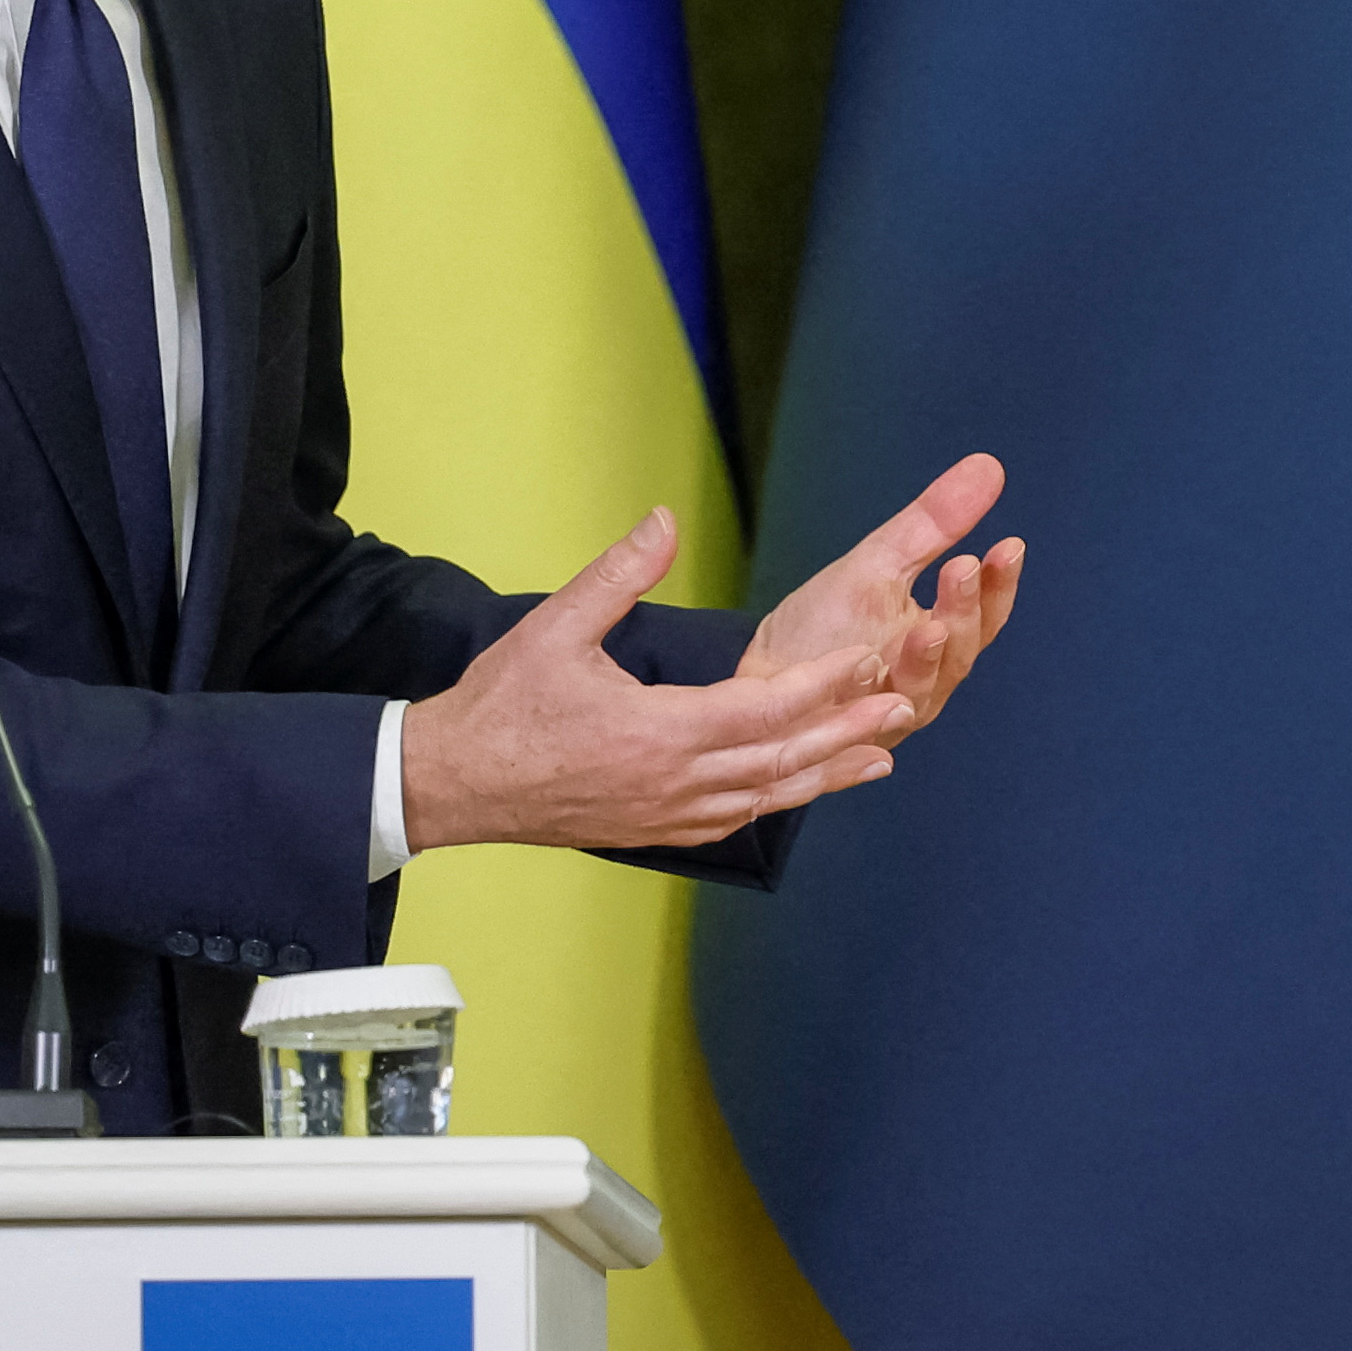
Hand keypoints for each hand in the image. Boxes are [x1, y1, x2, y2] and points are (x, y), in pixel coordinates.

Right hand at [400, 510, 917, 853]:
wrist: (450, 784)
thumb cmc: (499, 704)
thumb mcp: (553, 627)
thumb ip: (617, 574)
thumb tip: (664, 519)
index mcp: (657, 732)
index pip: (763, 707)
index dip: (822, 683)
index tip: (867, 658)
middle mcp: (673, 784)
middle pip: (780, 759)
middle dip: (845, 731)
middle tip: (902, 706)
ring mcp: (665, 815)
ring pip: (765, 797)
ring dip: (824, 774)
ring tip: (880, 755)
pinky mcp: (653, 831)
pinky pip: (732, 819)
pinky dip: (777, 802)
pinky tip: (799, 788)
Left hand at [740, 450, 1025, 746]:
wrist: (761, 682)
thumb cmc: (822, 626)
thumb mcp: (877, 563)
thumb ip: (933, 524)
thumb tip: (989, 465)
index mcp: (938, 641)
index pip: (983, 613)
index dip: (998, 582)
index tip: (1008, 545)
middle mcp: (925, 684)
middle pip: (960, 653)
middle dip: (962, 612)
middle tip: (962, 570)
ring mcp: (889, 717)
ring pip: (921, 692)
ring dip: (926, 661)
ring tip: (927, 628)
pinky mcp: (849, 742)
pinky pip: (868, 728)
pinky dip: (875, 707)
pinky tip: (874, 681)